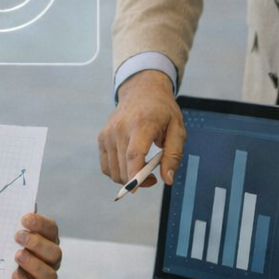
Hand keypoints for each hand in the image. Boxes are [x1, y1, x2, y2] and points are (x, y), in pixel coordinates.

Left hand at [6, 212, 61, 278]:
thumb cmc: (3, 249)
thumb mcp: (4, 233)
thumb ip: (11, 220)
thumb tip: (14, 202)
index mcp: (46, 241)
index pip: (51, 229)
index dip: (41, 223)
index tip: (25, 218)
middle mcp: (49, 261)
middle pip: (54, 252)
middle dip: (37, 243)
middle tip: (18, 236)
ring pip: (49, 275)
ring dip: (34, 264)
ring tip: (17, 256)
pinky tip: (14, 276)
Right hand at [97, 69, 184, 190]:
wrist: (142, 90)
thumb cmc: (162, 110)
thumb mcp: (177, 129)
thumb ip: (174, 155)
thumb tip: (168, 179)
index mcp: (142, 123)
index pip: (133, 154)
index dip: (134, 175)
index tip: (136, 188)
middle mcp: (120, 128)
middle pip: (123, 167)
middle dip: (138, 181)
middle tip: (153, 177)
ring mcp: (108, 133)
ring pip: (113, 171)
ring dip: (128, 178)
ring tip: (142, 168)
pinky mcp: (102, 138)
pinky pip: (106, 166)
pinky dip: (117, 172)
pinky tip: (129, 164)